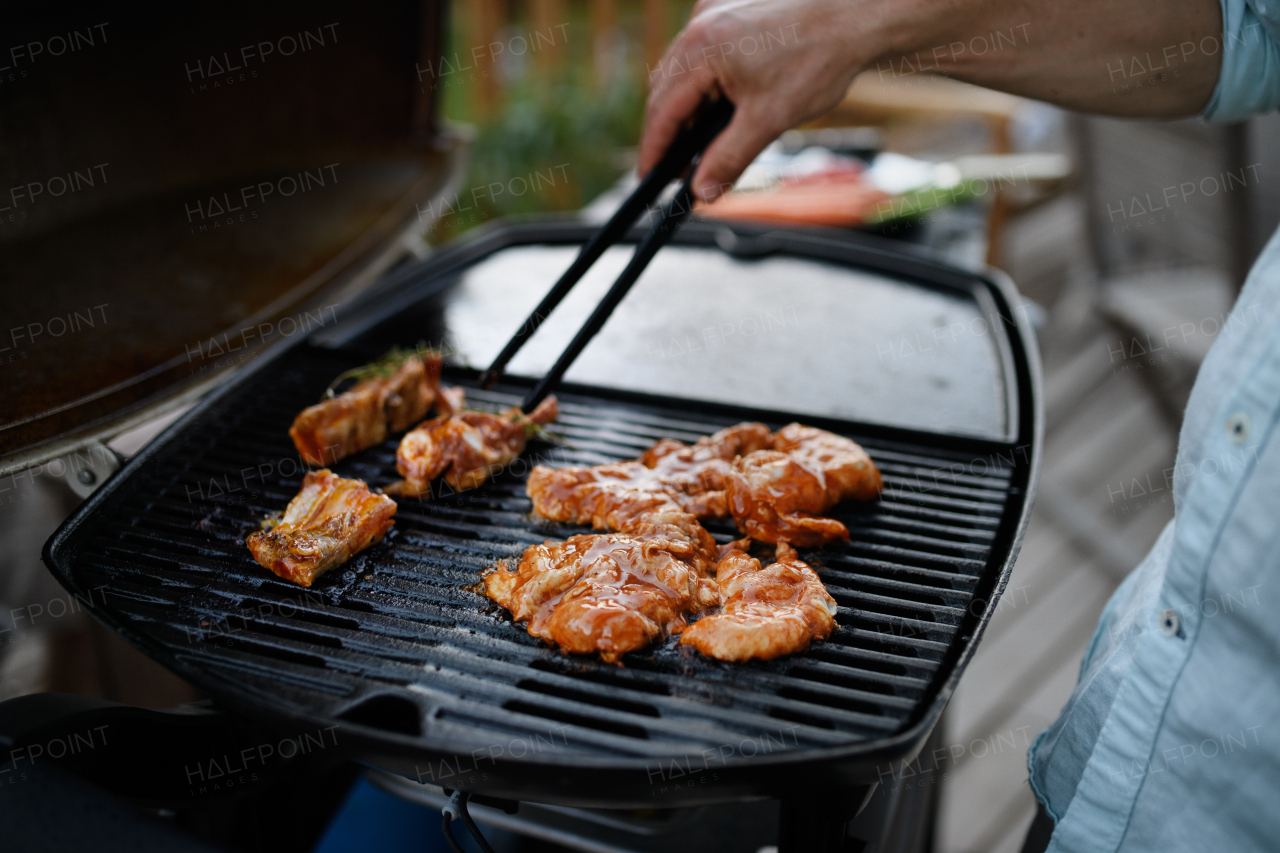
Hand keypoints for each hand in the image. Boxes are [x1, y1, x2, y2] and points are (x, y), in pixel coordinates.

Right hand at [639, 0, 876, 200]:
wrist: (857, 17)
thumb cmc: (819, 57)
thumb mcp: (769, 119)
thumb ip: (729, 158)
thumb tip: (703, 190)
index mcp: (702, 48)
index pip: (662, 110)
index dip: (654, 149)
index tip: (650, 178)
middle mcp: (701, 24)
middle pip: (665, 89)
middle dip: (669, 132)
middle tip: (678, 170)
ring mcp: (714, 12)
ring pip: (682, 71)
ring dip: (687, 108)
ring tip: (702, 143)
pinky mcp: (730, 9)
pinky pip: (702, 52)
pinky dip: (704, 82)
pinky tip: (723, 104)